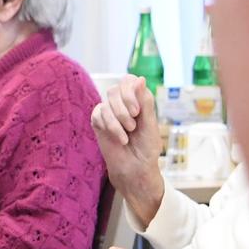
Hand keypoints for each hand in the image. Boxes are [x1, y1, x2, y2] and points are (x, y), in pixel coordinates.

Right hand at [91, 78, 163, 226]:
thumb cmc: (146, 148)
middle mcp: (122, 103)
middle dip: (123, 108)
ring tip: (127, 137)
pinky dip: (109, 127)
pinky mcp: (98, 122)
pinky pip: (98, 114)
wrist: (135, 169)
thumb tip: (140, 79)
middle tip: (132, 126)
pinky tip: (118, 138)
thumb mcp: (150, 124)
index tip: (137, 111)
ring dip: (117, 121)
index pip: (128, 80)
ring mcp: (109, 112)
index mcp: (138, 100)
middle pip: (114, 90)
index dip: (130, 92)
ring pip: (106, 103)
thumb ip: (145, 101)